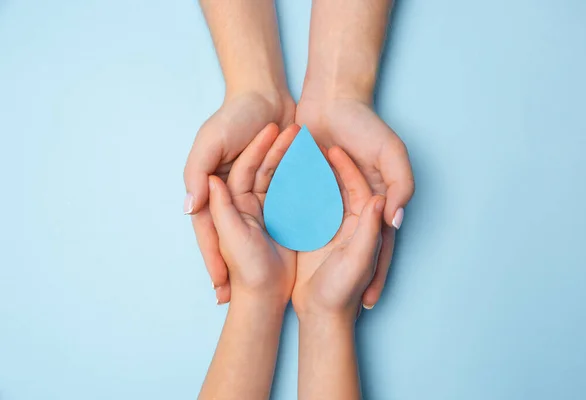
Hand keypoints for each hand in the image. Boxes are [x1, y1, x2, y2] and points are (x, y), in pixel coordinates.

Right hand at [184, 91, 294, 303]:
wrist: (267, 94)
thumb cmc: (234, 116)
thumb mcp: (210, 141)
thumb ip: (197, 172)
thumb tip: (189, 207)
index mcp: (214, 188)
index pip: (210, 232)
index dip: (213, 261)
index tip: (220, 289)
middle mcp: (233, 194)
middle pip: (233, 238)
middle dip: (236, 267)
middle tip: (240, 299)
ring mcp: (257, 190)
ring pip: (259, 230)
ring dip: (261, 252)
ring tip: (268, 281)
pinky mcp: (280, 183)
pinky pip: (282, 210)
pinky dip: (285, 230)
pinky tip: (291, 251)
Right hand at [293, 146, 384, 321]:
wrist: (321, 317)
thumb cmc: (342, 292)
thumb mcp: (358, 260)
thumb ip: (370, 231)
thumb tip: (382, 200)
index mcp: (364, 225)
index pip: (359, 188)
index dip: (348, 167)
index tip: (333, 149)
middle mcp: (348, 222)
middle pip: (338, 185)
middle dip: (326, 165)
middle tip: (310, 141)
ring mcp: (327, 228)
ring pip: (319, 192)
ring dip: (308, 174)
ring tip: (294, 152)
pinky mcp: (310, 236)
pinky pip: (302, 207)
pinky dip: (294, 191)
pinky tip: (282, 177)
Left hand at [296, 97, 413, 308]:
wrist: (332, 99)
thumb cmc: (365, 125)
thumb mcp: (392, 153)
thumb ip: (401, 185)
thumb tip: (395, 220)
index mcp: (375, 202)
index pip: (378, 245)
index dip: (375, 273)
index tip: (366, 303)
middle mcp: (352, 205)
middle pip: (348, 247)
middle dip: (342, 277)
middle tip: (332, 307)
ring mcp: (328, 198)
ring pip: (322, 237)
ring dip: (316, 262)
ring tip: (306, 291)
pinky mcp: (305, 187)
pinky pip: (300, 214)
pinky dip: (295, 233)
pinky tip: (286, 257)